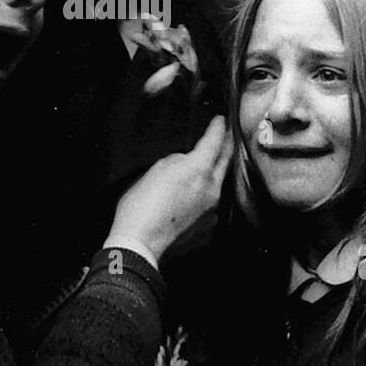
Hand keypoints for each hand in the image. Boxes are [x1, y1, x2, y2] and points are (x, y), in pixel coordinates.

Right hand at [107, 116, 230, 263]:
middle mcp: (212, 189)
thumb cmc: (140, 206)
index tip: (219, 120)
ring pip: (218, 186)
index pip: (214, 141)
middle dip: (226, 145)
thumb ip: (176, 160)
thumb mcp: (154, 170)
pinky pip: (209, 208)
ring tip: (203, 170)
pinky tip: (189, 203)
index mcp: (198, 169)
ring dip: (213, 175)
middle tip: (225, 136)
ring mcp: (212, 212)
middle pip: (226, 161)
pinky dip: (203, 201)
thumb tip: (186, 162)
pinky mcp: (208, 230)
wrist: (139, 245)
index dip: (217, 127)